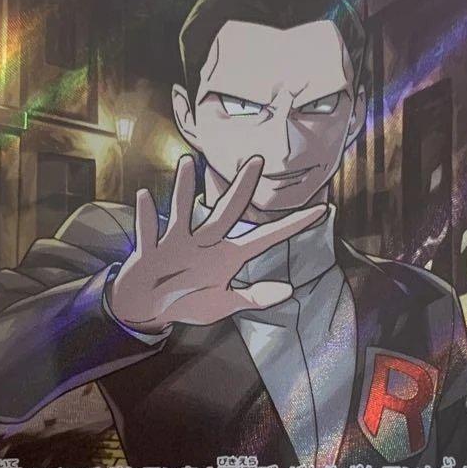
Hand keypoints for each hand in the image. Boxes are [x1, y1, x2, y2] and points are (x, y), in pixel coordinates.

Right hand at [109, 155, 326, 333]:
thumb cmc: (186, 301)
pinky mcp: (150, 251)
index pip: (265, 238)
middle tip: (256, 160)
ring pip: (183, 213)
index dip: (292, 226)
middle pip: (226, 213)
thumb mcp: (223, 304)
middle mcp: (205, 243)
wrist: (147, 307)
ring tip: (186, 164)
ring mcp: (177, 245)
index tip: (321, 211)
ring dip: (183, 190)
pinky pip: (148, 232)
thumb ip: (254, 297)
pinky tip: (145, 196)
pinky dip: (146, 216)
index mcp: (227, 257)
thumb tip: (289, 289)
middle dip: (241, 189)